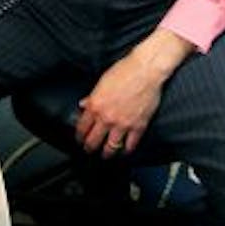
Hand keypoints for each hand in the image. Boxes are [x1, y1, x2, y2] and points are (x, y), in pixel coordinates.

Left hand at [75, 29, 194, 157]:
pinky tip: (125, 151)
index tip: (79, 139)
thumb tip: (84, 104)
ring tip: (106, 155)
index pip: (82, 128)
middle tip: (89, 150)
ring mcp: (123, 124)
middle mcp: (107, 118)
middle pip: (93, 142)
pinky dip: (127, 150)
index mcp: (95, 106)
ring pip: (111, 147)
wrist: (145, 70)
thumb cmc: (125, 71)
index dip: (79, 136)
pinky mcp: (138, 126)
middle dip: (89, 148)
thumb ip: (92, 97)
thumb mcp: (102, 82)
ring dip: (107, 154)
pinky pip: (131, 145)